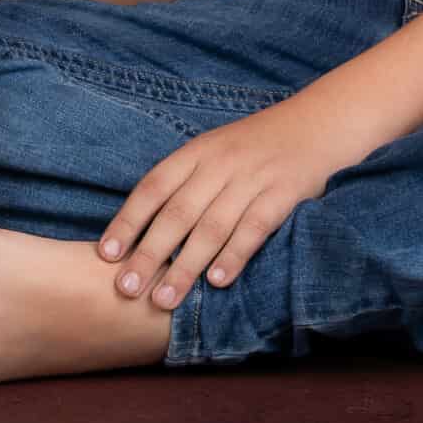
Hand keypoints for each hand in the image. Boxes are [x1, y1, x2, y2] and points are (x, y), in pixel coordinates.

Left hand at [96, 98, 354, 308]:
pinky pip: (254, 227)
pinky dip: (234, 255)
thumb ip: (185, 182)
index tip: (106, 254)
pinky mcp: (283, 194)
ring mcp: (252, 178)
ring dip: (185, 266)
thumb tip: (142, 229)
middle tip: (126, 289)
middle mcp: (220, 163)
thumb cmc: (256, 146)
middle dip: (149, 254)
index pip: (153, 187)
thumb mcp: (215, 150)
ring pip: (211, 227)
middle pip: (177, 213)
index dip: (128, 220)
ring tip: (164, 300)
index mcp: (197, 151)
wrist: (316, 123)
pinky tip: (218, 282)